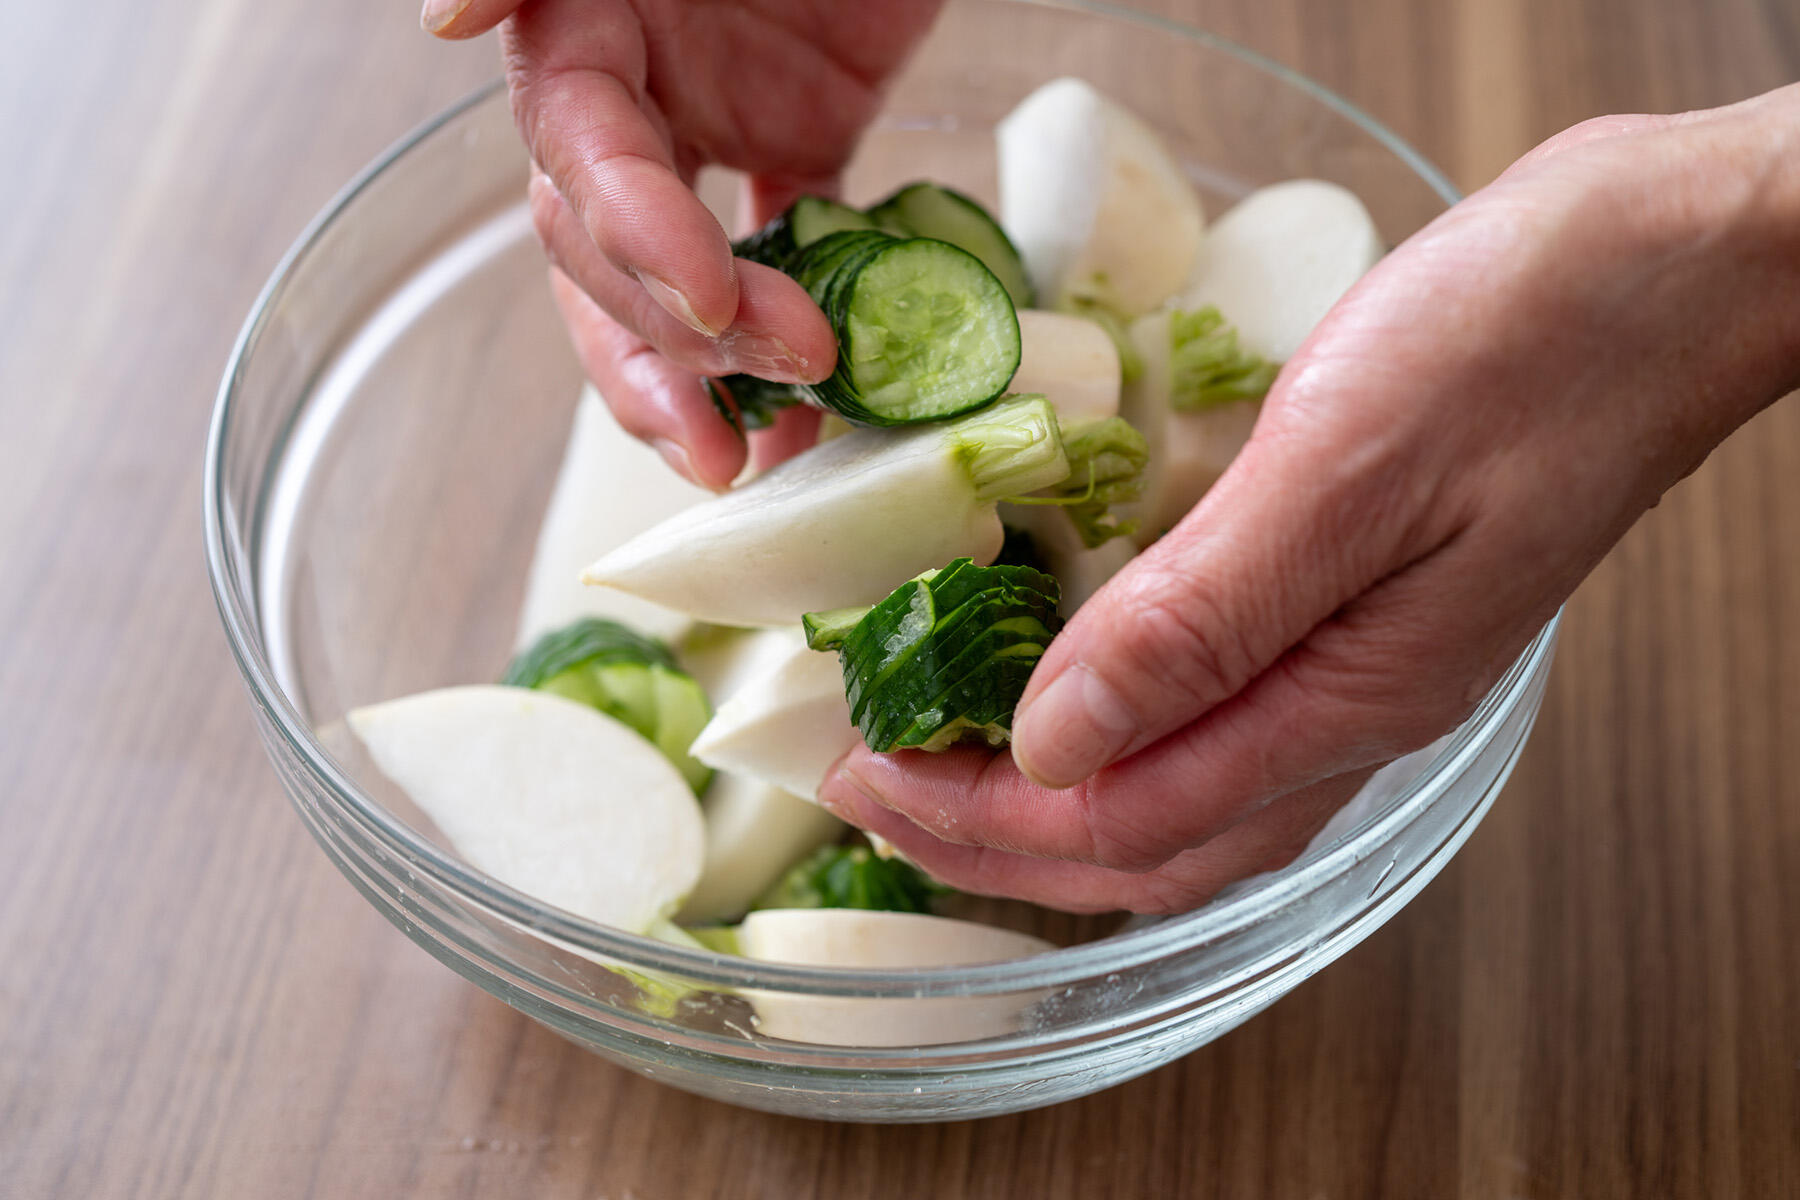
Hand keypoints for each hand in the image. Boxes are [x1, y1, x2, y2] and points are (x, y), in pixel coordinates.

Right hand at [426, 0, 944, 486]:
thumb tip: (445, 20)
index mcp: (585, 29)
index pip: (577, 154)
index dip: (630, 234)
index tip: (714, 295)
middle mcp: (634, 90)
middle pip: (605, 251)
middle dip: (667, 339)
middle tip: (746, 414)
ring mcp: (711, 126)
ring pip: (671, 284)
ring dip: (704, 378)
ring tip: (758, 456)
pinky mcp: (798, 144)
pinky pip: (782, 258)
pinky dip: (789, 338)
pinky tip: (813, 415)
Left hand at [818, 86, 1799, 912]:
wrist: (1672, 263)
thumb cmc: (1534, 342)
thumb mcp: (1347, 467)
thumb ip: (1201, 620)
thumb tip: (1052, 740)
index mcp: (1351, 701)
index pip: (1128, 820)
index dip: (982, 816)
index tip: (867, 768)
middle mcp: (1352, 713)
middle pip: (1144, 839)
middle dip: (992, 833)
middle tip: (867, 784)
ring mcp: (1360, 666)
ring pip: (1179, 791)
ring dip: (1045, 792)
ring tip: (936, 754)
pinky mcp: (1356, 603)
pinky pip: (1214, 711)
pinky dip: (1115, 720)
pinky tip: (1060, 680)